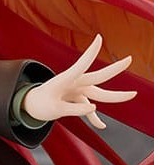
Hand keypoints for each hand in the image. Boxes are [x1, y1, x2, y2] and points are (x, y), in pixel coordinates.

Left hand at [21, 34, 135, 129]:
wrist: (31, 105)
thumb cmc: (40, 104)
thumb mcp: (53, 110)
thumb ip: (73, 110)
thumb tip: (94, 108)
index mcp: (64, 80)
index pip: (81, 65)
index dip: (90, 52)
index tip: (99, 38)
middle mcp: (74, 82)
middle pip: (98, 78)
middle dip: (114, 69)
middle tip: (130, 59)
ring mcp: (77, 90)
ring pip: (99, 94)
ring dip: (115, 97)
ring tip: (133, 94)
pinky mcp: (77, 97)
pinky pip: (89, 108)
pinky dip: (93, 117)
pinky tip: (101, 126)